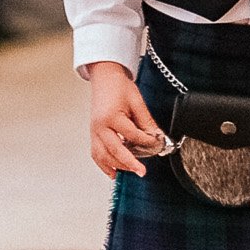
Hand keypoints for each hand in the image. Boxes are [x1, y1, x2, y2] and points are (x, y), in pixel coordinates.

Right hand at [87, 61, 162, 177]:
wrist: (104, 77)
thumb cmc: (118, 86)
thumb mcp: (137, 102)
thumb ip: (146, 122)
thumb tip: (156, 137)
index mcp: (111, 116)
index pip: (132, 135)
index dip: (146, 141)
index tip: (156, 143)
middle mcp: (100, 126)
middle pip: (115, 150)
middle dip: (130, 162)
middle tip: (142, 171)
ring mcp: (94, 131)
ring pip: (102, 155)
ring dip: (116, 166)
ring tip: (130, 171)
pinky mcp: (93, 134)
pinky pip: (95, 153)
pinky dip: (103, 164)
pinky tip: (113, 172)